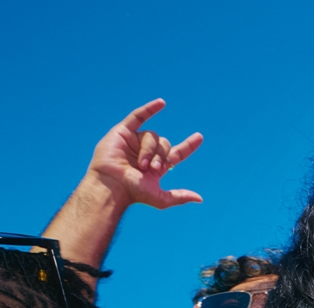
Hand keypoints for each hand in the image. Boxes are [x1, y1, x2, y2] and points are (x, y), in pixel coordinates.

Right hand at [84, 99, 203, 210]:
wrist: (113, 185)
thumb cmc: (134, 193)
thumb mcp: (161, 199)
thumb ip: (180, 196)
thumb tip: (200, 199)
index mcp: (157, 166)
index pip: (177, 153)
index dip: (188, 146)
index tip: (199, 137)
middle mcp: (147, 152)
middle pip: (165, 145)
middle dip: (161, 156)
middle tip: (152, 168)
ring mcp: (135, 141)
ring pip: (153, 136)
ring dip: (149, 150)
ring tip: (141, 164)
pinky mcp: (124, 131)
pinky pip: (139, 116)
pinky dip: (150, 109)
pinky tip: (162, 103)